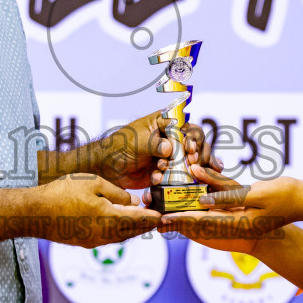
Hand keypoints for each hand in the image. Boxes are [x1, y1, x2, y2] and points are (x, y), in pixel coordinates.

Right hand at [33, 173, 162, 247]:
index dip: (154, 217)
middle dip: (147, 224)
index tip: (165, 215)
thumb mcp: (93, 183)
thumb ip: (117, 193)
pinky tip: (120, 223)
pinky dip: (120, 231)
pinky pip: (109, 238)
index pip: (140, 220)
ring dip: (133, 229)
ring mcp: (94, 241)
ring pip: (122, 237)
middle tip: (159, 217)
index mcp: (110, 219)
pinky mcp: (85, 242)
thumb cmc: (62, 193)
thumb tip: (132, 201)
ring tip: (143, 220)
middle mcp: (105, 235)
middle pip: (134, 231)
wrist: (35, 213)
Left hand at [94, 110, 217, 189]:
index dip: (192, 138)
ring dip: (187, 168)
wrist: (106, 168)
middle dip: (195, 155)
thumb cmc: (118, 147)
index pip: (186, 127)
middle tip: (193, 164)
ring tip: (180, 173)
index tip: (190, 149)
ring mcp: (168, 155)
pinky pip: (177, 175)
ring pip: (188, 160)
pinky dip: (174, 178)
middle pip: (193, 144)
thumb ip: (154, 144)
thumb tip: (168, 148)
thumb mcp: (136, 142)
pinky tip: (162, 179)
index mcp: (163, 123)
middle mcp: (169, 138)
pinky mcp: (165, 170)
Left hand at [156, 165, 301, 252]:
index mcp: (241, 225)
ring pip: (206, 219)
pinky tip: (188, 202)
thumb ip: (227, 196)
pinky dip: (201, 208)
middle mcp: (238, 227)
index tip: (161, 218)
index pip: (204, 222)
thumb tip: (201, 200)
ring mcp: (240, 222)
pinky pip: (218, 212)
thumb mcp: (256, 193)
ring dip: (186, 215)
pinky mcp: (242, 216)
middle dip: (177, 219)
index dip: (180, 219)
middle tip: (154, 216)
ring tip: (163, 210)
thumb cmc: (286, 196)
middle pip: (200, 223)